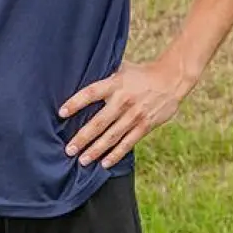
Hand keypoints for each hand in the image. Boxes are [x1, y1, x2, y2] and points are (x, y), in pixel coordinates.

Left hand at [59, 60, 189, 168]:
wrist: (171, 80)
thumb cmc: (140, 74)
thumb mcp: (121, 68)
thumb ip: (104, 75)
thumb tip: (80, 74)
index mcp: (115, 84)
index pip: (91, 93)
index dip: (76, 103)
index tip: (61, 113)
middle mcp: (124, 101)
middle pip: (99, 122)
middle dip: (83, 137)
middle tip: (69, 150)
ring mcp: (135, 115)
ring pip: (112, 136)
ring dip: (96, 150)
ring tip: (82, 160)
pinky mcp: (145, 126)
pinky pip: (128, 143)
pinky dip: (116, 154)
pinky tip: (104, 163)